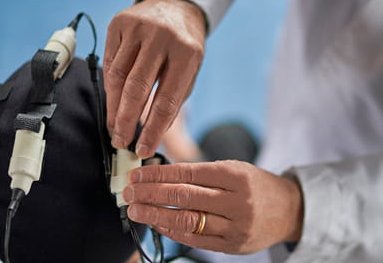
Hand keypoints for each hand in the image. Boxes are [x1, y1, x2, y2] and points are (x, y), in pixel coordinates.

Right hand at [103, 0, 205, 157]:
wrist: (175, 6)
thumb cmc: (184, 45)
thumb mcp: (191, 71)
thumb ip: (174, 100)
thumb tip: (152, 134)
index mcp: (187, 53)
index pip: (166, 101)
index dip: (152, 130)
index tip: (143, 150)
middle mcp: (161, 37)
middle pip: (136, 89)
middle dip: (126, 122)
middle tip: (120, 142)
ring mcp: (137, 28)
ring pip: (117, 78)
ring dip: (113, 108)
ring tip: (114, 128)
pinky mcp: (118, 25)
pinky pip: (110, 64)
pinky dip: (110, 88)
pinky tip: (113, 102)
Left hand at [123, 161, 303, 253]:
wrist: (287, 210)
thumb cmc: (254, 184)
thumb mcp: (233, 168)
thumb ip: (200, 173)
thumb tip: (158, 175)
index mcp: (236, 176)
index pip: (189, 173)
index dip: (159, 175)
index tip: (138, 175)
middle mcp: (237, 202)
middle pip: (184, 198)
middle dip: (151, 194)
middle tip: (129, 192)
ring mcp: (235, 227)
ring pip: (187, 221)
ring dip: (155, 215)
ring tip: (135, 210)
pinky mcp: (232, 247)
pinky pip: (195, 240)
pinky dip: (171, 231)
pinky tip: (156, 223)